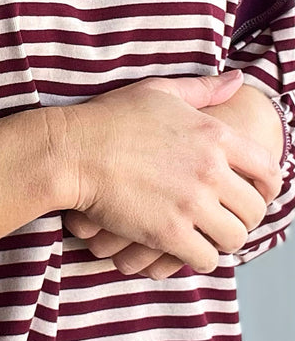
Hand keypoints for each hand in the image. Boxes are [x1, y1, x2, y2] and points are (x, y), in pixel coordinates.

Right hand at [59, 72, 281, 274]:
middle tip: (226, 219)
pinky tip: (187, 250)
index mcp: (215, 135)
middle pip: (254, 209)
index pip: (268, 169)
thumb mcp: (160, 92)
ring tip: (207, 237)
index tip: (256, 195)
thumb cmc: (110, 119)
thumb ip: (203, 89)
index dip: (268, 187)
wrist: (73, 152)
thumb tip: (237, 81)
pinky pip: (206, 259)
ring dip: (223, 241)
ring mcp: (191, 204)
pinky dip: (200, 259)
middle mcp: (211, 170)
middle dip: (244, 218)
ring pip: (234, 238)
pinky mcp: (169, 233)